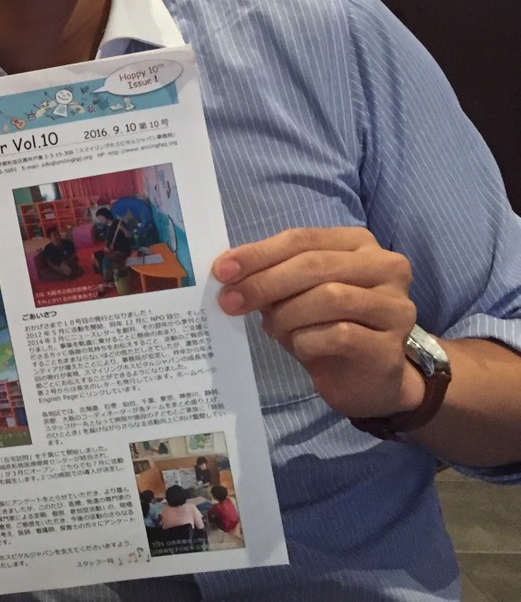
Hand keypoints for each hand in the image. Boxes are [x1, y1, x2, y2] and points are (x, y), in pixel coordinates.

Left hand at [213, 226, 421, 417]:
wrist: (366, 380)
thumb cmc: (325, 327)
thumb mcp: (294, 294)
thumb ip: (270, 275)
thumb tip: (228, 271)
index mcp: (358, 243)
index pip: (302, 238)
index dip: (258, 253)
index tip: (222, 271)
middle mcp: (385, 267)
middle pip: (315, 265)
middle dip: (265, 283)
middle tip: (230, 301)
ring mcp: (395, 305)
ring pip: (329, 297)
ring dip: (288, 314)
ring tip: (273, 328)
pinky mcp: (392, 345)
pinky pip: (340, 334)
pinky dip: (308, 340)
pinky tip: (301, 347)